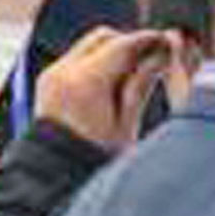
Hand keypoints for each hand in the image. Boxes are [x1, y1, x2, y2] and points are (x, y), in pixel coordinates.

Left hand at [26, 26, 183, 155]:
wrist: (52, 178)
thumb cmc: (92, 160)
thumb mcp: (126, 124)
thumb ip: (142, 84)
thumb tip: (161, 55)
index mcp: (86, 82)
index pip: (123, 44)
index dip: (148, 40)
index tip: (167, 41)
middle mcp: (64, 72)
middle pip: (104, 37)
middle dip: (129, 43)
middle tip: (153, 57)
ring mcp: (52, 75)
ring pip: (88, 45)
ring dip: (112, 51)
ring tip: (133, 73)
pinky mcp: (47, 82)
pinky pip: (75, 59)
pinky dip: (95, 62)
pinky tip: (111, 83)